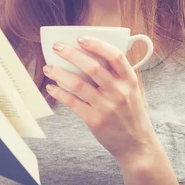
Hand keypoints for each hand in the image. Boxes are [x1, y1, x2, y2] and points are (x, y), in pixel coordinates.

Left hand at [42, 36, 158, 164]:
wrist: (137, 145)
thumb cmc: (131, 113)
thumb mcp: (133, 91)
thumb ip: (117, 75)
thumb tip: (89, 55)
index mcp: (130, 81)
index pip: (116, 56)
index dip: (97, 45)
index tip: (81, 38)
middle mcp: (119, 92)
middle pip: (92, 67)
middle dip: (71, 54)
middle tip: (57, 47)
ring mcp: (107, 107)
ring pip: (78, 84)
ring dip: (60, 73)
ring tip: (48, 67)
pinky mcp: (95, 120)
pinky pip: (73, 102)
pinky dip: (59, 93)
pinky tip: (51, 88)